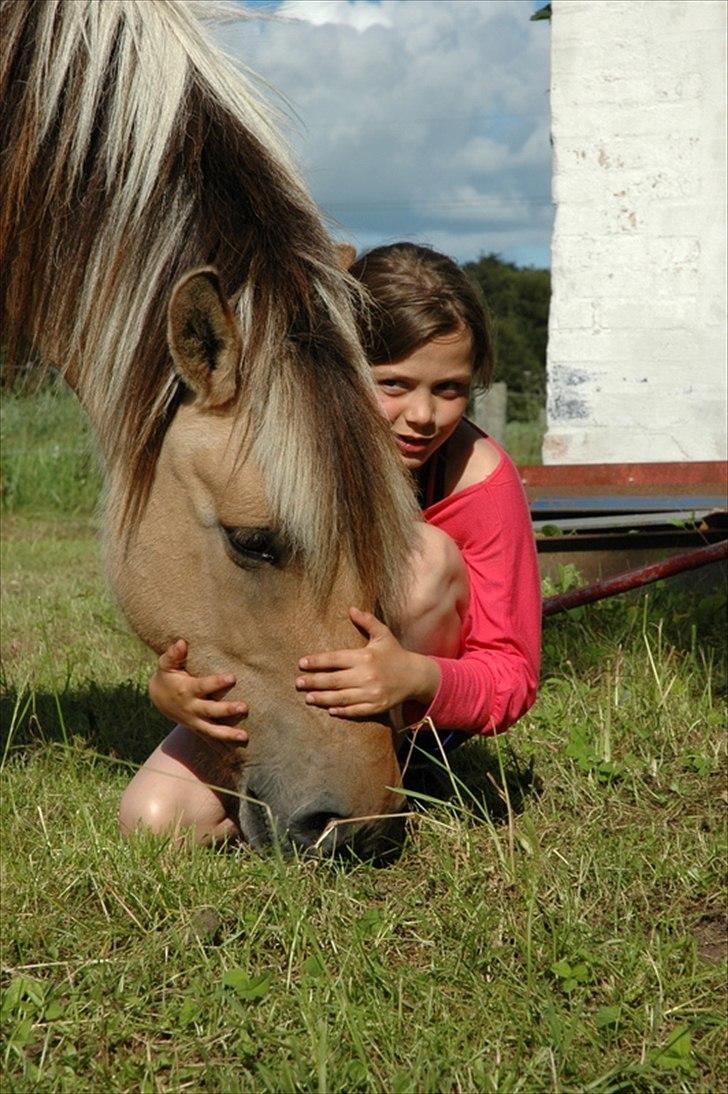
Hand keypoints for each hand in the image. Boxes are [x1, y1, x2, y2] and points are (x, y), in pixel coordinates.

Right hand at [149, 639, 248, 742]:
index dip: (217, 682)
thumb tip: (182, 642)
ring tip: (244, 736)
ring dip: (228, 734)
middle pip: (210, 711)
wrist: (159, 698)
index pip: (203, 686)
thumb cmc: (168, 676)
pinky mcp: (199, 728)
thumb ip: (173, 654)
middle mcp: (192, 707)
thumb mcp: (166, 665)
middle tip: (244, 707)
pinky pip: (212, 738)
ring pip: (212, 730)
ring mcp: (195, 720)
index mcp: (186, 690)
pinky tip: (241, 746)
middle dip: (227, 710)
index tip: (232, 677)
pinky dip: (225, 743)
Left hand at [295, 607, 439, 717]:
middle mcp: (367, 675)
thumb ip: (367, 622)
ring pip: (341, 697)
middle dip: (314, 682)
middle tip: (298, 683)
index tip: (302, 664)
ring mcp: (372, 693)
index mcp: (365, 656)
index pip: (335, 659)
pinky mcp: (377, 706)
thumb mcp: (383, 635)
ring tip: (308, 697)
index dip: (317, 662)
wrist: (416, 676)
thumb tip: (351, 609)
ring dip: (322, 698)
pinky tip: (329, 709)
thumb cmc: (395, 654)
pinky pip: (356, 710)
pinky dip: (342, 711)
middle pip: (334, 680)